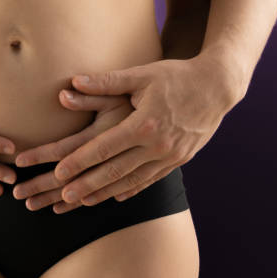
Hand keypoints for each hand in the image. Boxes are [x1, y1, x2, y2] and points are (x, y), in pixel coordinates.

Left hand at [13, 55, 235, 213]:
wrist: (217, 86)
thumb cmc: (176, 76)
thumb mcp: (141, 75)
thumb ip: (106, 82)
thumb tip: (71, 83)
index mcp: (144, 124)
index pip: (103, 148)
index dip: (79, 161)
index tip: (59, 172)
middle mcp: (157, 145)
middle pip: (115, 170)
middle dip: (87, 185)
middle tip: (64, 195)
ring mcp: (170, 156)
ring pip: (132, 180)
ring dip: (106, 192)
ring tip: (83, 201)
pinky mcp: (179, 160)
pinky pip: (151, 179)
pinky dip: (132, 189)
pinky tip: (116, 196)